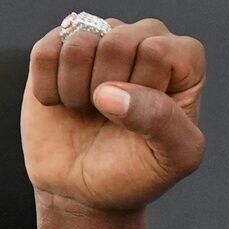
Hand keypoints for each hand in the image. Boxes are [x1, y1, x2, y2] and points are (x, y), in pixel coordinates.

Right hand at [22, 16, 205, 211]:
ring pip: (79, 44)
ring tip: (87, 110)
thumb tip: (110, 92)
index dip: (143, 91)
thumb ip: (163, 122)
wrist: (84, 190)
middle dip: (107, 92)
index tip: (142, 120)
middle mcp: (143, 39)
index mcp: (183, 62)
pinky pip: (45, 52)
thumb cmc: (135, 172)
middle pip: (117, 42)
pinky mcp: (58, 46)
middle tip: (111, 117)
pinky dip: (48, 89)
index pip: (158, 52)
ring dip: (76, 92)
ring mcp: (99, 38)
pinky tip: (63, 103)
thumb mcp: (173, 159)